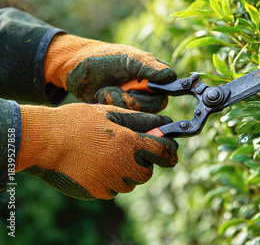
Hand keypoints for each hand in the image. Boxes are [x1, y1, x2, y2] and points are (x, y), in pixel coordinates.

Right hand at [16, 103, 177, 199]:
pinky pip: (113, 189)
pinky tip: (94, 165)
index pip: (165, 153)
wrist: (43, 142)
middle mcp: (124, 167)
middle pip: (147, 171)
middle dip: (143, 162)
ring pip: (130, 182)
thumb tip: (163, 127)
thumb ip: (140, 122)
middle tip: (126, 149)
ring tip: (104, 154)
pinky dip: (110, 180)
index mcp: (131, 144)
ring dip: (126, 172)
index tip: (169, 152)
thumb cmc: (77, 122)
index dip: (169, 152)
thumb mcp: (110, 113)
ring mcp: (110, 182)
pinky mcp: (98, 192)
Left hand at [44, 34, 176, 112]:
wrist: (74, 69)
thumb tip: (171, 77)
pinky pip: (127, 117)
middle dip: (134, 98)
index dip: (156, 89)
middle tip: (118, 87)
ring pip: (141, 113)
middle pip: (157, 104)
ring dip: (121, 102)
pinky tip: (103, 96)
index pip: (170, 86)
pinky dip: (112, 106)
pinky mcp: (123, 110)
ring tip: (107, 89)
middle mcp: (149, 88)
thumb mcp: (126, 59)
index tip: (138, 85)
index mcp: (154, 71)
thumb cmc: (102, 58)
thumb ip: (148, 67)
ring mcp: (136, 100)